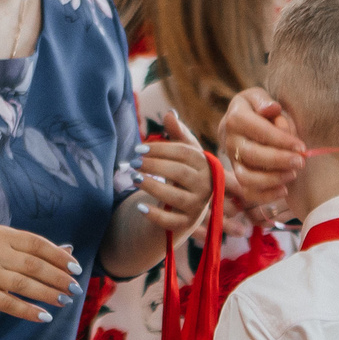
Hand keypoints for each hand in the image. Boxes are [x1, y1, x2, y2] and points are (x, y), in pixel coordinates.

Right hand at [0, 224, 77, 323]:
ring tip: (65, 300)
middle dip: (58, 278)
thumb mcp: (5, 242)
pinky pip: (9, 304)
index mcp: (2, 235)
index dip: (59, 257)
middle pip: (33, 265)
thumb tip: (69, 252)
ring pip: (23, 285)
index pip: (37, 244)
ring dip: (48, 294)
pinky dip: (28, 311)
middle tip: (75, 288)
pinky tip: (45, 315)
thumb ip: (34, 248)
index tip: (76, 268)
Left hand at [131, 111, 215, 235]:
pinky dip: (154, 215)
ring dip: (151, 186)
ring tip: (132, 178)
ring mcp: (197, 207)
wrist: (188, 209)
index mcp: (206, 166)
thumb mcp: (184, 154)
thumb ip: (177, 134)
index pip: (184, 154)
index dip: (161, 149)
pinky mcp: (187, 225)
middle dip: (154, 166)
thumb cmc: (184, 175)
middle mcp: (206, 186)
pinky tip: (139, 207)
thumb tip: (169, 114)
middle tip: (133, 162)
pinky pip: (171, 221)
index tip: (139, 149)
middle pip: (179, 173)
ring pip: (174, 196)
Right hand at [218, 87, 301, 213]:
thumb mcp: (259, 97)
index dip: (281, 140)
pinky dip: (265, 196)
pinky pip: (247, 192)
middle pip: (252, 155)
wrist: (241, 123)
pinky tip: (284, 190)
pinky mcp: (238, 176)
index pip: (258, 130)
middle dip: (279, 160)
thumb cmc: (256, 109)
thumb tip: (271, 109)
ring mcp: (232, 161)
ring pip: (246, 177)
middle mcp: (230, 141)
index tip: (301, 147)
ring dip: (272, 179)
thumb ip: (264, 101)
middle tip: (301, 162)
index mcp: (236, 118)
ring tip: (293, 174)